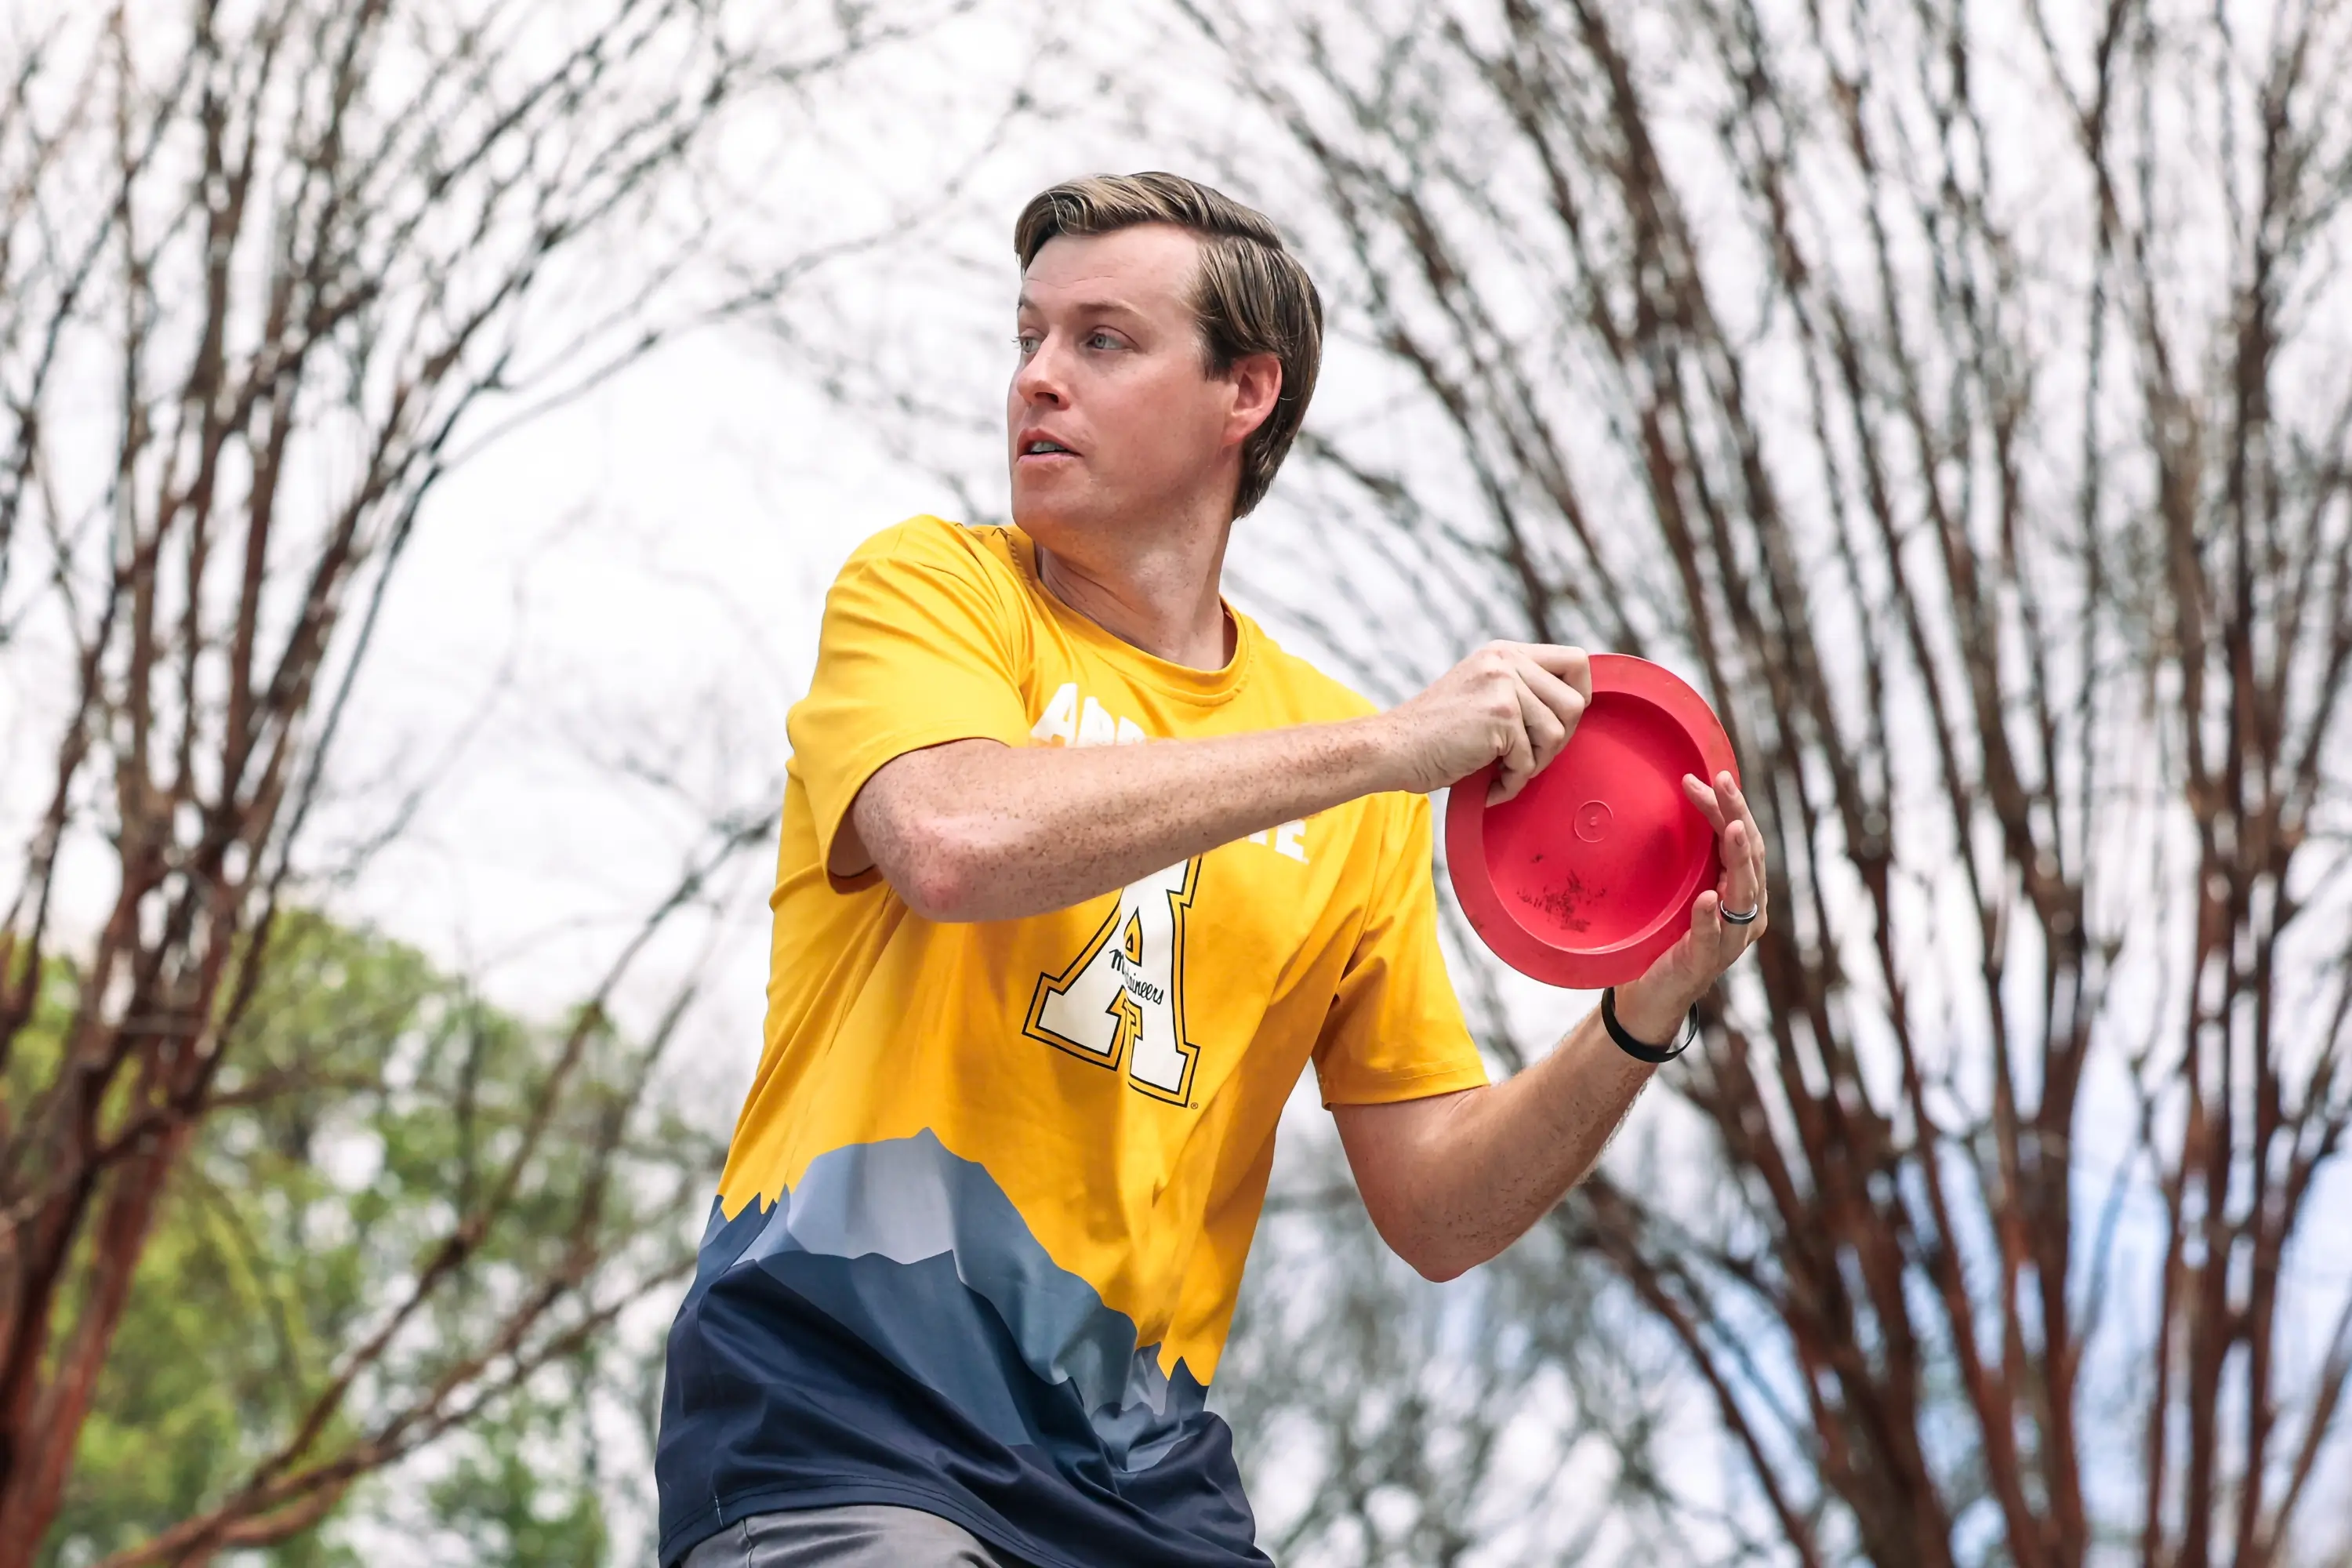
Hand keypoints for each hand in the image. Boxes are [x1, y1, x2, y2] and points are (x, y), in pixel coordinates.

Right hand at [1378, 641, 1591, 802]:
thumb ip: (1520, 692)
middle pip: (1575, 702)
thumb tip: (1574, 712)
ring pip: (1556, 733)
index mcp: (1504, 653)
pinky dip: (1510, 782)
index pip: (1576, 661)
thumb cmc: (1434, 735)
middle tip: (1525, 758)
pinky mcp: (1499, 714)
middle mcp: (1506, 661)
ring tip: (1503, 771)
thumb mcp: (1481, 694)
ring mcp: (1503, 685)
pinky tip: (1488, 785)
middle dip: (1557, 741)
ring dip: (1533, 764)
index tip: (1558, 724)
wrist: (1393, 748)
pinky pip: (1528, 759)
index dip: (1580, 696)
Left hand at [1613, 771, 1768, 1037]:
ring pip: (1742, 895)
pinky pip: (1712, 938)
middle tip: (1724, 783)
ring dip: (1738, 859)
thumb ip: (1690, 855)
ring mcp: (1731, 940)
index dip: (1731, 807)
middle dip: (1737, 816)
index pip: (1745, 840)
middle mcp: (1747, 913)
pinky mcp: (1706, 963)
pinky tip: (1706, 898)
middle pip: (1749, 858)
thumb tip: (1677, 798)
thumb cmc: (1670, 933)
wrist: (1653, 992)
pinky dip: (1710, 918)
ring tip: (1731, 827)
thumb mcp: (1682, 887)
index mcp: (1744, 891)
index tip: (1713, 775)